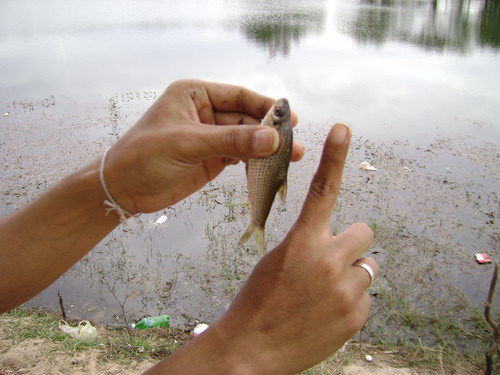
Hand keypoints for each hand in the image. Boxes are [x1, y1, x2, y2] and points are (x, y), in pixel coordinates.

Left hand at [103, 79, 303, 213]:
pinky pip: (240, 157)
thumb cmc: (144, 156)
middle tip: (294, 145)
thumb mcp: (188, 144)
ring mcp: (211, 137)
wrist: (122, 190)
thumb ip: (231, 141)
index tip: (288, 118)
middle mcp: (206, 112)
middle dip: (269, 132)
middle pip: (247, 118)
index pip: (238, 96)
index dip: (265, 106)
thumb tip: (272, 140)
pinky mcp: (213, 159)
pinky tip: (270, 169)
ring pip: (246, 139)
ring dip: (266, 149)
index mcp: (195, 95)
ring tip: (290, 159)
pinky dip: (255, 163)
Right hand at [147, 124, 378, 373]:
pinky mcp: (356, 316)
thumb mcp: (277, 262)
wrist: (252, 349)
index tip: (342, 128)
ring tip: (324, 295)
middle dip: (351, 244)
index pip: (322, 189)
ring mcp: (346, 289)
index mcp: (302, 242)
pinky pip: (366, 298)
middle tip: (331, 262)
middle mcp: (329, 260)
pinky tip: (326, 314)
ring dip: (351, 276)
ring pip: (368, 268)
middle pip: (364, 232)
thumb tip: (338, 245)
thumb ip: (309, 247)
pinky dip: (351, 303)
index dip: (334, 155)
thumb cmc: (257, 301)